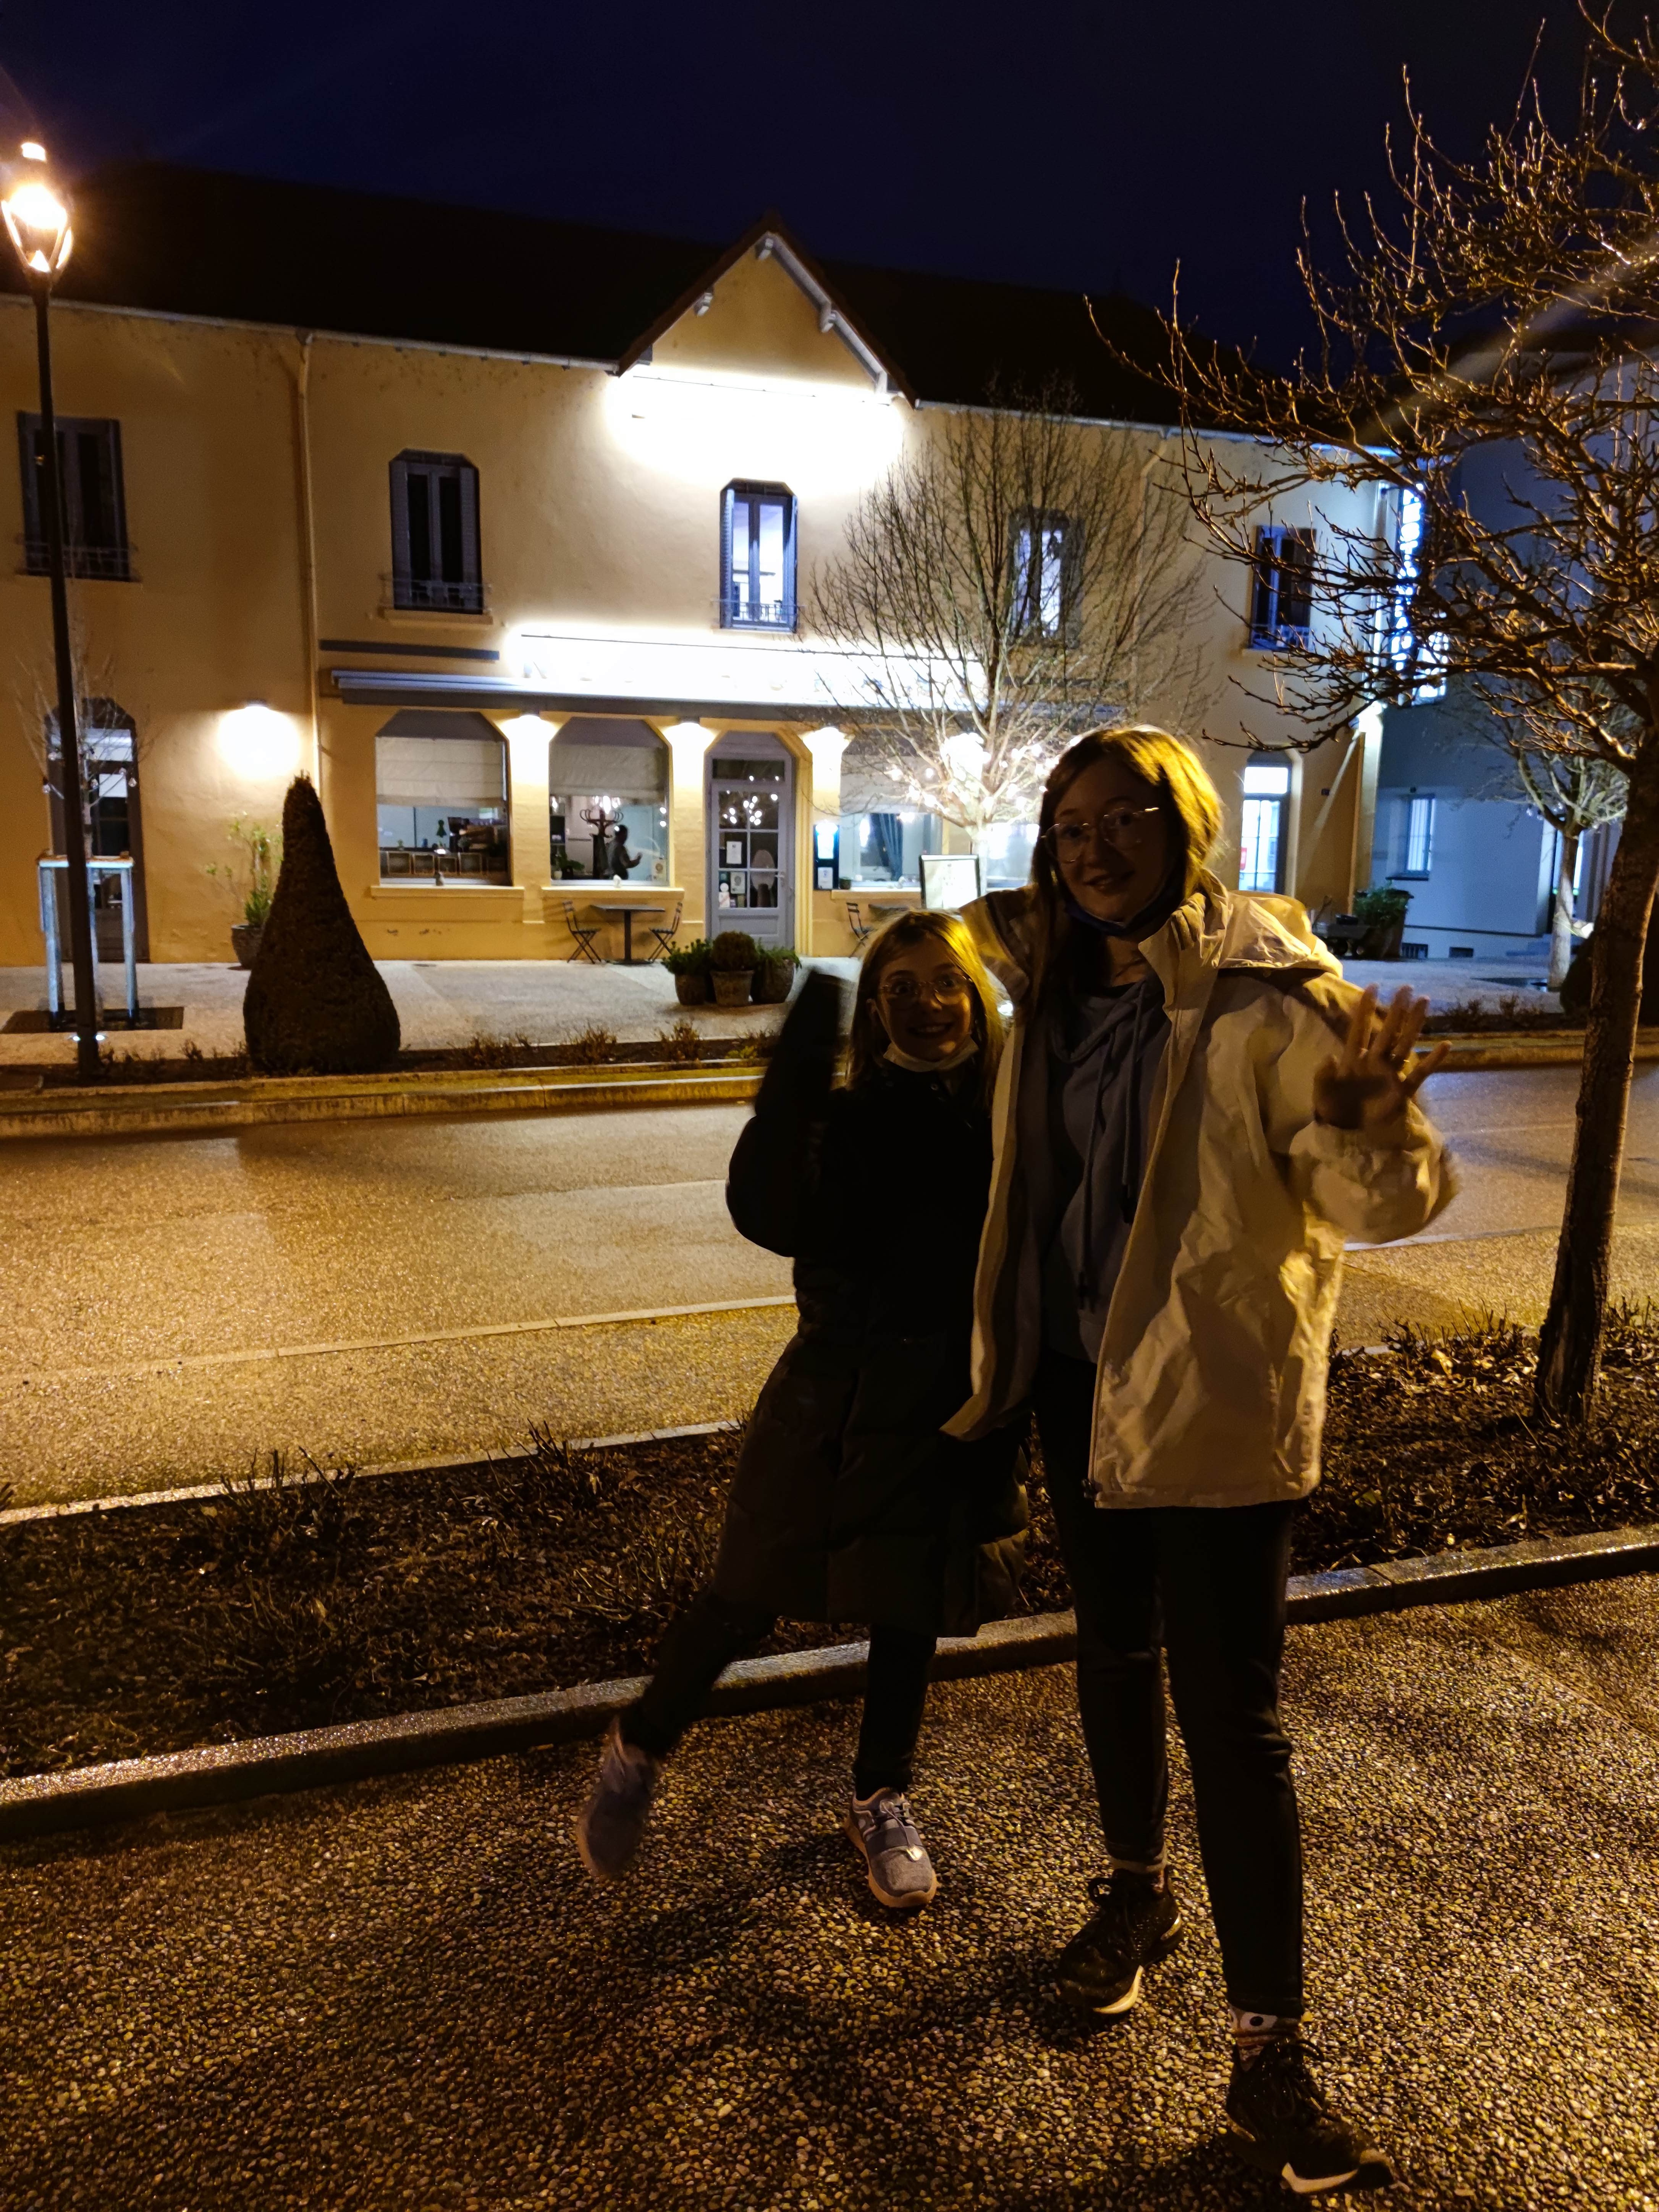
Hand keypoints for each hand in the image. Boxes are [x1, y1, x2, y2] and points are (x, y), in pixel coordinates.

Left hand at [1312, 985, 1448, 1130]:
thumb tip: (1330, 1057)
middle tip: (1406, 987)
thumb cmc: (1331, 1108)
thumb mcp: (1321, 1092)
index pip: (1360, 1029)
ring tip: (1424, 1002)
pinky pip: (1420, 1075)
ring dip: (1414, 1024)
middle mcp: (1374, 1061)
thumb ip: (1324, 1075)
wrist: (1345, 1132)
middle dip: (1396, 1010)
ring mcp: (1389, 1074)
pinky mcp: (1401, 1092)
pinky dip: (1432, 1061)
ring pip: (1404, 1044)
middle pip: (1388, 1031)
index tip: (1373, 987)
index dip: (1365, 1009)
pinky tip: (1445, 1046)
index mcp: (1353, 1059)